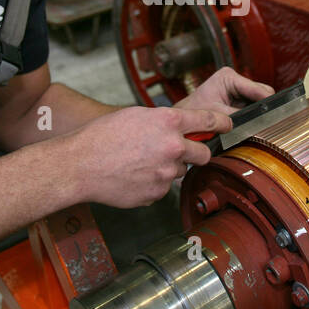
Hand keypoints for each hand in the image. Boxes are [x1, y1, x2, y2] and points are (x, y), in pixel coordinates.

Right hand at [59, 106, 233, 208]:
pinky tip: (134, 176)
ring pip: (180, 171)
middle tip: (179, 152)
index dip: (223, 123)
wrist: (80, 165)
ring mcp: (166, 173)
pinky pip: (163, 188)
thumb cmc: (101, 137)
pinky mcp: (157, 193)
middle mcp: (173, 147)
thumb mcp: (136, 115)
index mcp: (168, 122)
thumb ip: (162, 121)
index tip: (229, 125)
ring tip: (142, 163)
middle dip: (197, 152)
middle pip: (204, 153)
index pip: (210, 120)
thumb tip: (178, 126)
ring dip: (169, 168)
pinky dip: (153, 183)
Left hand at [176, 66, 274, 115]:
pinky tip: (247, 121)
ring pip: (259, 100)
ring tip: (252, 122)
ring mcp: (236, 88)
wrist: (184, 118)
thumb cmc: (195, 112)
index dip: (266, 102)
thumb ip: (238, 116)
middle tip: (262, 122)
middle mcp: (234, 79)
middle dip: (262, 107)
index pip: (257, 88)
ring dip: (257, 111)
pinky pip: (253, 105)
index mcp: (228, 76)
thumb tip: (257, 120)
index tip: (275, 113)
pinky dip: (252, 114)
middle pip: (262, 92)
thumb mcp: (218, 115)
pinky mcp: (237, 97)